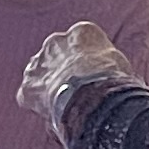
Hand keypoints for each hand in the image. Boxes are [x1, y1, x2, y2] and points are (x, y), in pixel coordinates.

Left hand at [18, 20, 133, 130]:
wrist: (93, 96)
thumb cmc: (115, 83)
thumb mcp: (120, 65)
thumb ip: (108, 64)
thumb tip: (110, 79)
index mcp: (82, 32)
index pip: (81, 43)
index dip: (87, 63)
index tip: (93, 77)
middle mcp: (56, 41)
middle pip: (58, 56)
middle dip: (63, 71)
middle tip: (77, 92)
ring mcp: (38, 62)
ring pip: (41, 74)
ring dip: (49, 86)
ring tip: (66, 106)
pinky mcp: (28, 85)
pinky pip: (31, 97)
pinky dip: (39, 107)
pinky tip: (54, 117)